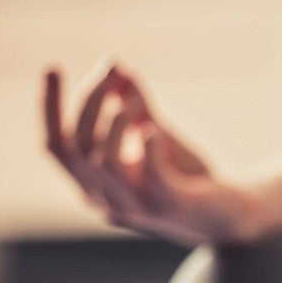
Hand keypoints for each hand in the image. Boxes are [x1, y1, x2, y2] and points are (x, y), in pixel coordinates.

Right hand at [43, 62, 257, 244]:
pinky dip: (149, 144)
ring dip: (117, 120)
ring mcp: (136, 208)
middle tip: (111, 70)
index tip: (53, 67)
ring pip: (103, 161)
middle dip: (90, 101)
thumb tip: (117, 68)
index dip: (50, 107)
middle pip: (76, 147)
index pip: (56, 146)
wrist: (231, 215)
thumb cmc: (189, 177)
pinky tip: (155, 127)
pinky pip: (148, 173)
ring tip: (137, 100)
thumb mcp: (157, 136)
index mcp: (94, 185)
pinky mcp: (168, 207)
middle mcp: (106, 201)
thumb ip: (135, 107)